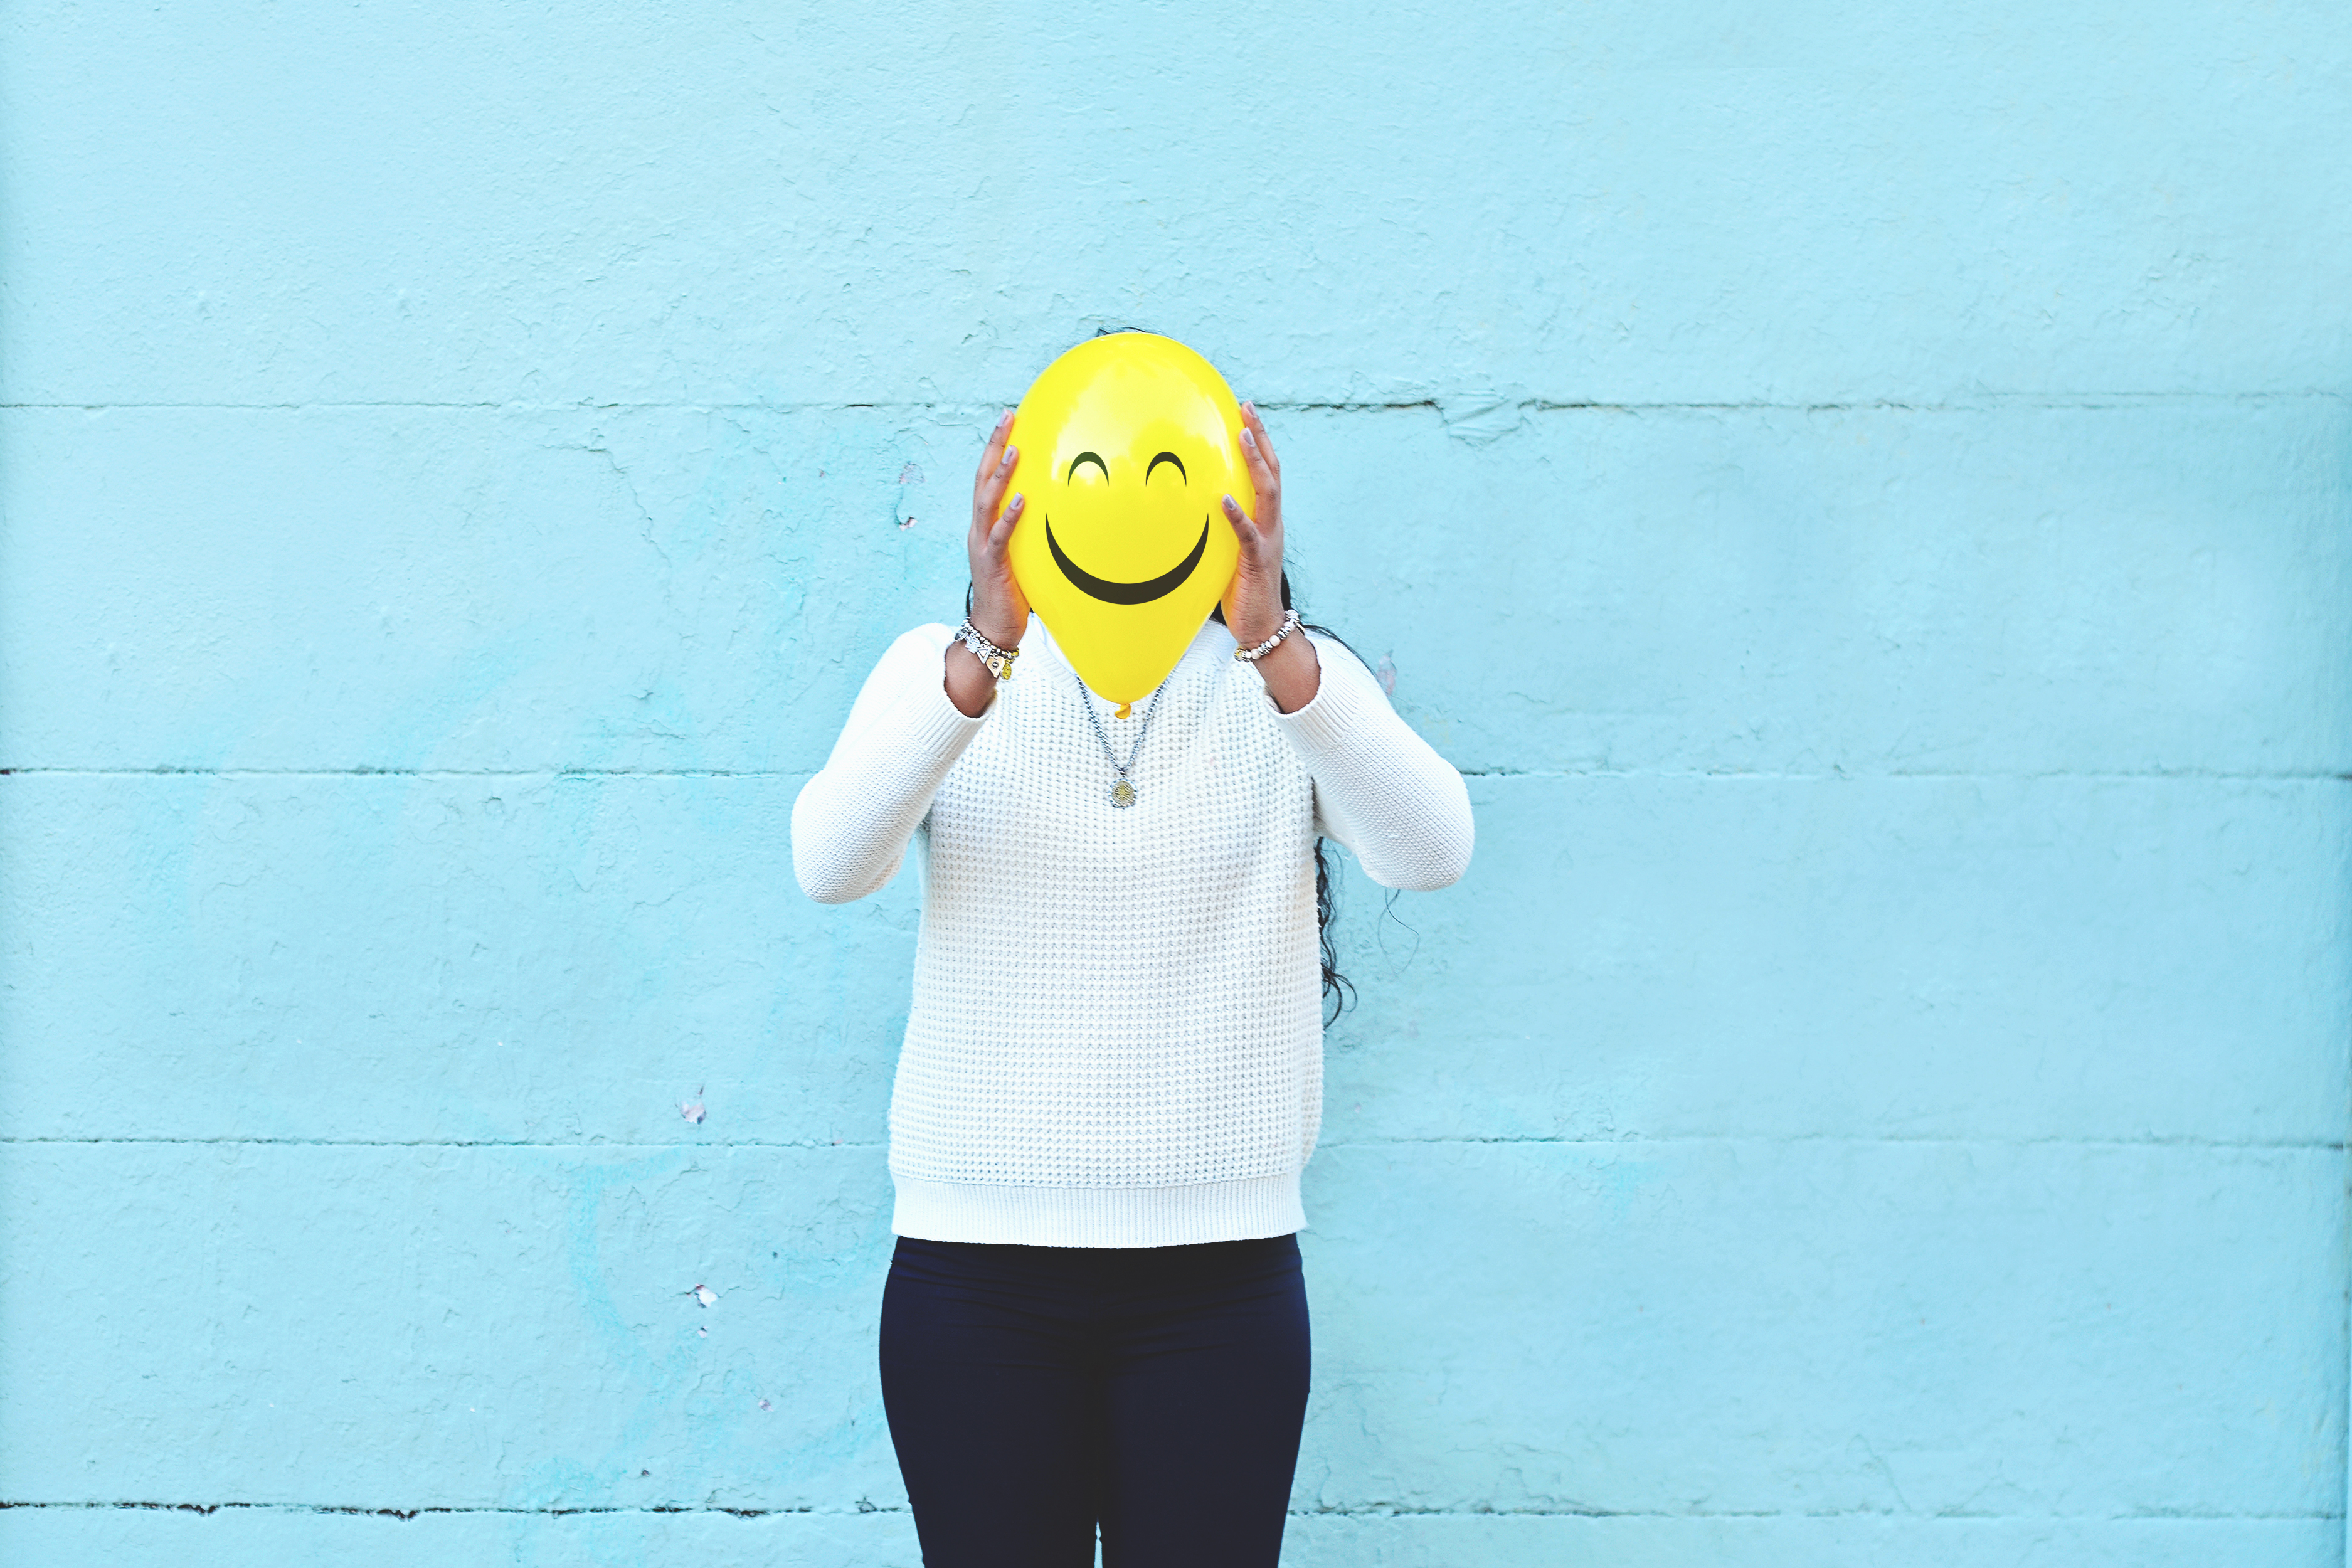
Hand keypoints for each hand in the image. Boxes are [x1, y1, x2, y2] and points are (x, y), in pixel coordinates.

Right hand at [945, 411, 1030, 716]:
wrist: (993, 629)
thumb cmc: (1013, 594)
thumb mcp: (1024, 555)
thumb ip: (1033, 533)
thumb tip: (1063, 514)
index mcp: (986, 524)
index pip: (988, 478)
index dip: (997, 447)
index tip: (1009, 419)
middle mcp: (979, 529)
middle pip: (982, 478)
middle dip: (995, 445)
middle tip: (1007, 416)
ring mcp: (982, 545)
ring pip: (986, 501)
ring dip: (1001, 473)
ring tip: (1015, 448)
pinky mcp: (992, 564)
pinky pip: (1000, 536)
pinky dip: (1009, 516)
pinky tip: (1021, 499)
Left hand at [1219, 402, 1286, 646]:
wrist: (1263, 627)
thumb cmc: (1242, 591)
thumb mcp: (1229, 551)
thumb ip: (1220, 528)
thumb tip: (1193, 509)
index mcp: (1265, 520)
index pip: (1266, 472)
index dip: (1259, 442)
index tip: (1245, 412)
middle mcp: (1272, 524)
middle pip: (1272, 471)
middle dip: (1260, 438)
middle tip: (1247, 407)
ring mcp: (1267, 540)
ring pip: (1268, 493)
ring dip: (1255, 463)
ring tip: (1242, 437)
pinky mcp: (1257, 561)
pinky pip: (1249, 534)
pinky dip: (1238, 515)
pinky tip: (1225, 499)